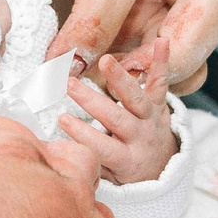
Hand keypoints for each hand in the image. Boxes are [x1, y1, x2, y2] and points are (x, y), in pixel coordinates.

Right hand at [65, 38, 176, 183]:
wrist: (160, 164)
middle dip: (92, 101)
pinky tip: (162, 41)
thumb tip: (55, 149)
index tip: (62, 119)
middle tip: (69, 85)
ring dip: (120, 78)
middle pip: (117, 119)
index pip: (103, 147)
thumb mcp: (108, 176)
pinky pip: (161, 82)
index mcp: (126, 159)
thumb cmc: (124, 168)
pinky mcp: (159, 103)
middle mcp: (141, 137)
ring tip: (104, 61)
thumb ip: (87, 161)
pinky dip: (162, 61)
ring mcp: (152, 118)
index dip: (83, 134)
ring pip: (137, 98)